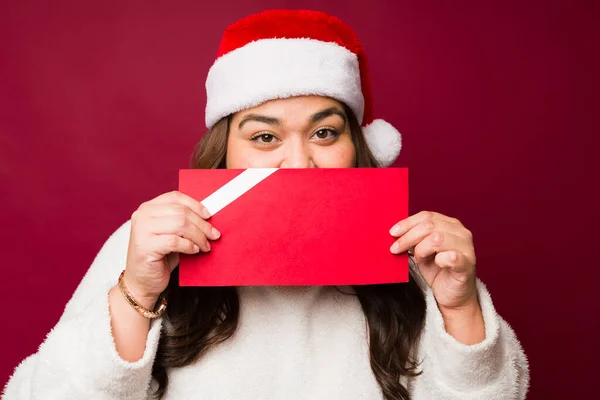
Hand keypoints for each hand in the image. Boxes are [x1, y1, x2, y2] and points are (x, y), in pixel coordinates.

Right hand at [124, 191, 219, 306]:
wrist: (142, 282)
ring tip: (205, 246)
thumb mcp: (171, 234)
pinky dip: (189, 246)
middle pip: (181, 212)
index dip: (195, 205)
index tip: (209, 216)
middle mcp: (142, 215)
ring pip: (180, 224)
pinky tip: (193, 251)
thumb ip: (182, 221)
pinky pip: (175, 241)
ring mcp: (141, 230)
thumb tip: (208, 217)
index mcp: (148, 208)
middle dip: (202, 224)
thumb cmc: (159, 258)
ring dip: (198, 236)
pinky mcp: (145, 246)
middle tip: (214, 235)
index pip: (175, 197)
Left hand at [389, 211, 476, 310]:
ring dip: (421, 249)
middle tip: (396, 249)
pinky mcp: (468, 264)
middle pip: (430, 225)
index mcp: (449, 224)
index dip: (407, 223)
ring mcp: (467, 247)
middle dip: (408, 237)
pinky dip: (439, 260)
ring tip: (419, 260)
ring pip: (437, 238)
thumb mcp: (421, 251)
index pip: (426, 216)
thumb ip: (413, 239)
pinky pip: (451, 257)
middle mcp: (460, 232)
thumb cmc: (437, 271)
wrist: (452, 296)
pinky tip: (437, 263)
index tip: (392, 233)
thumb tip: (395, 233)